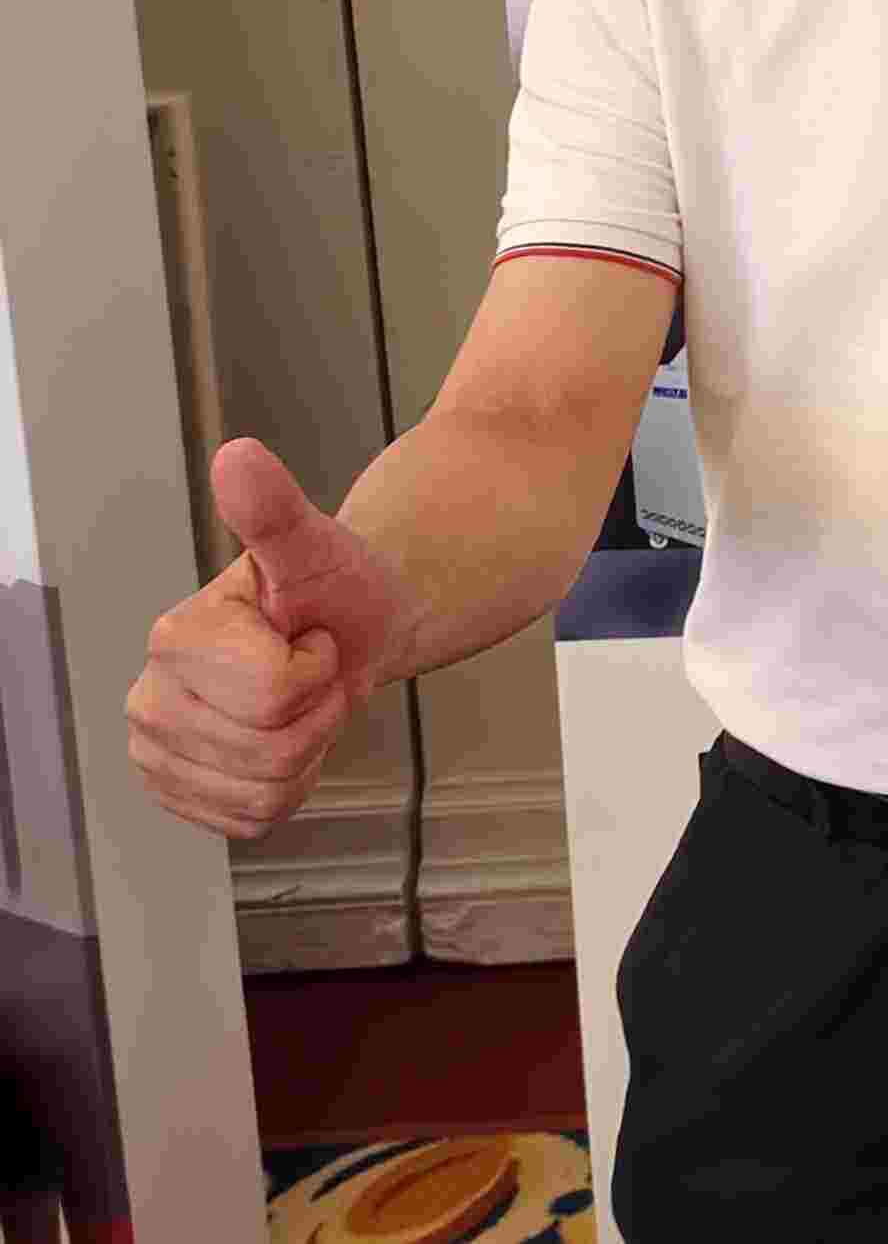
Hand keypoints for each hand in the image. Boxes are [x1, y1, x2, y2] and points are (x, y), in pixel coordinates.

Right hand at [124, 440, 406, 838]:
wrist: (350, 630)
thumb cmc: (333, 586)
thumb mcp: (315, 544)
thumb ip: (274, 509)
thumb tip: (239, 457)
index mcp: (173, 640)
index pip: (274, 695)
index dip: (317, 666)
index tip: (307, 633)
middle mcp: (148, 701)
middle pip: (270, 749)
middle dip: (318, 710)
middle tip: (313, 669)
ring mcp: (158, 756)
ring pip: (264, 790)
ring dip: (308, 749)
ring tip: (302, 701)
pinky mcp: (182, 797)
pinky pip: (255, 818)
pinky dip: (291, 784)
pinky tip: (287, 738)